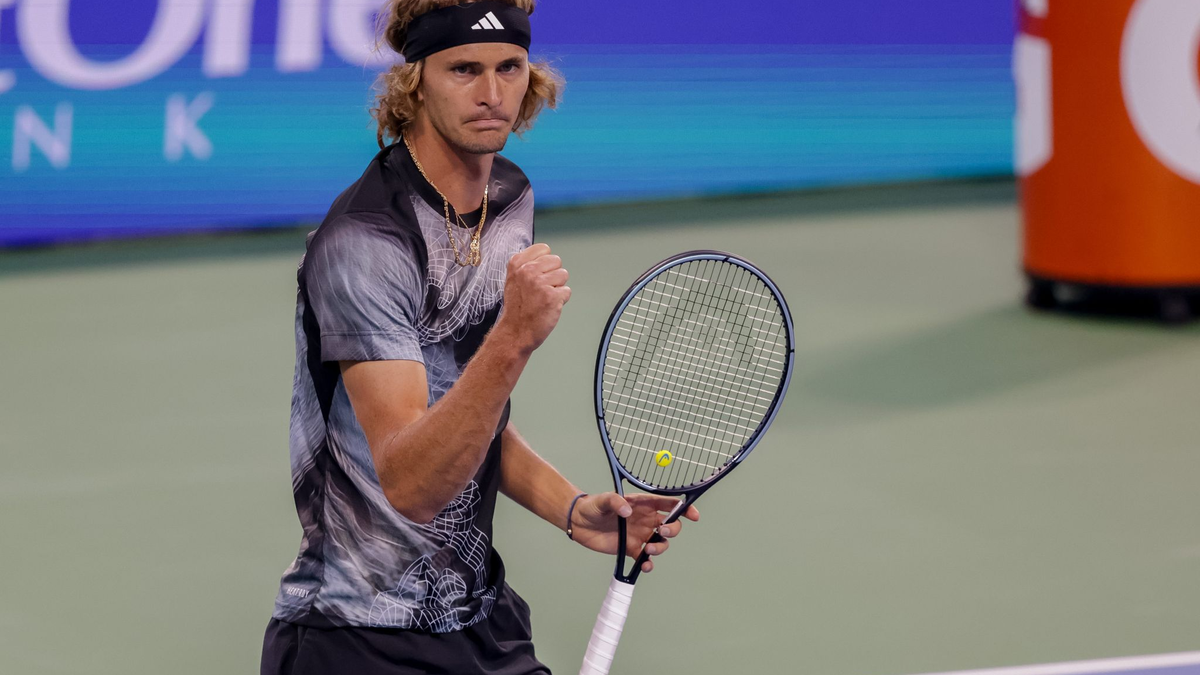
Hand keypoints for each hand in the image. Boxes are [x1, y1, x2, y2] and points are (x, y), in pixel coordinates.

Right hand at [495, 244, 570, 353]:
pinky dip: (561, 300)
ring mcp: (540, 283)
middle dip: (553, 275)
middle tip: (540, 290)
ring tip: (543, 298)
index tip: (537, 275)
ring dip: (557, 288)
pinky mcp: (552, 296)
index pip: (544, 249)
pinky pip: (567, 291)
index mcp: (517, 263)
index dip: (545, 263)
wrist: (515, 331)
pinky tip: (548, 306)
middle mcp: (527, 270)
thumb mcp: (514, 279)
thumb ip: (528, 264)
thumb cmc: (518, 307)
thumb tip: (547, 255)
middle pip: (556, 261)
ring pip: (563, 275)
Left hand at [569, 493, 699, 573]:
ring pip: (661, 543)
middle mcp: (645, 520)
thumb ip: (615, 502)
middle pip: (670, 525)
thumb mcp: (603, 500)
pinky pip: (646, 559)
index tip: (693, 515)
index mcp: (643, 504)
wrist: (579, 523)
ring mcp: (640, 535)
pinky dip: (649, 564)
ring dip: (660, 548)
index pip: (668, 504)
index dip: (684, 509)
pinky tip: (645, 566)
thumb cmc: (592, 506)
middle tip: (660, 531)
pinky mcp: (631, 549)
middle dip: (672, 529)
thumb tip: (627, 510)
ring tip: (648, 549)